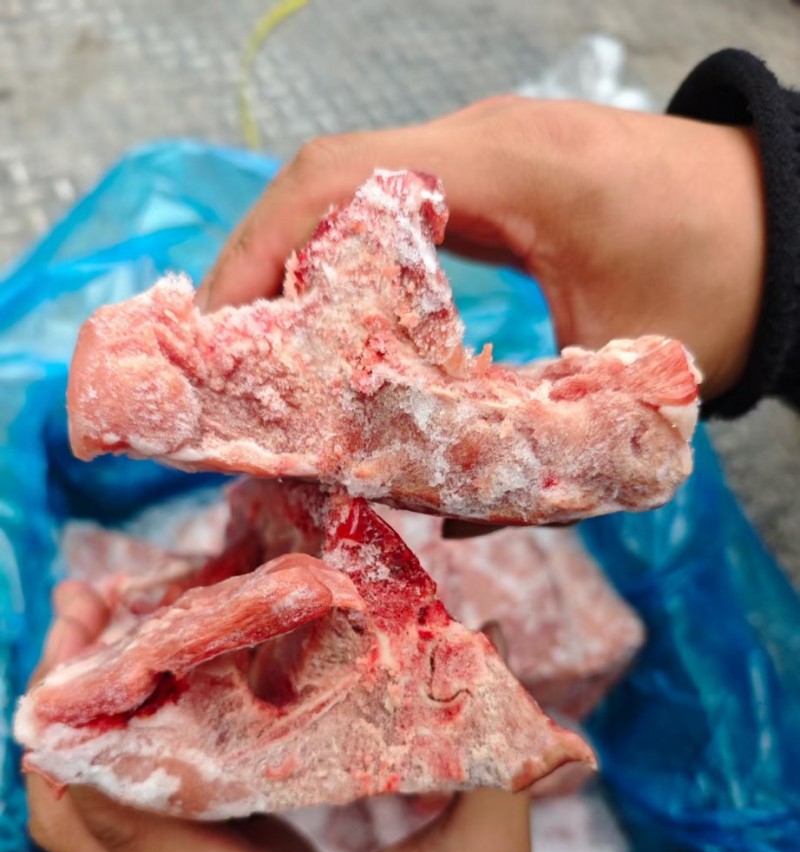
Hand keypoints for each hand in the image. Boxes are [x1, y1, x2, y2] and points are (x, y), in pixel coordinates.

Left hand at [27, 583, 546, 851]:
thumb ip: (488, 741)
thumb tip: (490, 631)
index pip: (123, 821)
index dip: (90, 724)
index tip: (96, 630)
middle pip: (74, 829)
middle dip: (62, 719)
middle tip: (85, 619)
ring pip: (92, 842)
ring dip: (86, 745)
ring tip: (109, 650)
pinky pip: (138, 849)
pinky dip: (127, 778)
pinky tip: (164, 712)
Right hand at [198, 96, 765, 402]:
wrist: (792, 225)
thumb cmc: (729, 281)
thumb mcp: (632, 375)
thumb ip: (533, 450)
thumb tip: (443, 513)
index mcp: (511, 166)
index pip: (341, 179)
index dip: (258, 251)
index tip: (216, 335)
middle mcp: (483, 142)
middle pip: (326, 183)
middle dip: (261, 270)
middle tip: (230, 366)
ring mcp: (487, 156)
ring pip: (353, 195)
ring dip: (300, 271)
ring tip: (269, 361)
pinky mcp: (496, 184)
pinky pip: (396, 211)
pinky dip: (351, 269)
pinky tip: (340, 333)